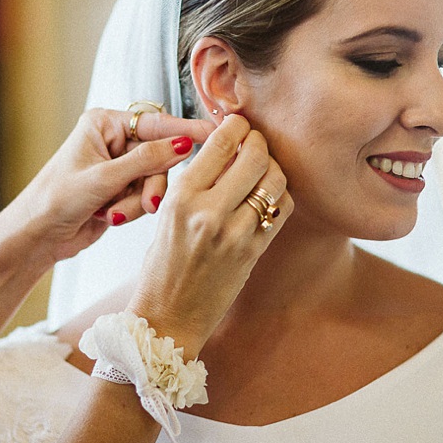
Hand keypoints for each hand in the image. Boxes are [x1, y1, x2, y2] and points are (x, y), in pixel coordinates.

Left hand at [6, 108, 214, 263]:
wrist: (36, 236)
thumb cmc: (55, 199)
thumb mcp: (104, 178)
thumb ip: (146, 161)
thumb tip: (183, 145)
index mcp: (104, 124)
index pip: (155, 123)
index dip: (184, 131)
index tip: (214, 135)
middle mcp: (113, 141)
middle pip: (158, 155)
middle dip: (151, 183)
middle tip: (149, 202)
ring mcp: (118, 167)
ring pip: (154, 180)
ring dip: (138, 201)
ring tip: (114, 213)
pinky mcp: (120, 190)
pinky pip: (144, 197)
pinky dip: (131, 209)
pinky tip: (108, 216)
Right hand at [125, 115, 290, 357]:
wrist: (167, 318)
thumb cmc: (161, 268)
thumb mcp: (166, 216)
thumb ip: (196, 183)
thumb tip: (226, 148)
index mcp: (180, 197)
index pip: (221, 143)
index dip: (236, 126)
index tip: (239, 123)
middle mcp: (208, 212)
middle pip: (255, 155)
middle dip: (259, 142)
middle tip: (255, 143)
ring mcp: (235, 234)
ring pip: (274, 180)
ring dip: (273, 167)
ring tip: (264, 169)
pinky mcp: (253, 252)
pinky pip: (280, 211)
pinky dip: (279, 196)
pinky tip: (268, 197)